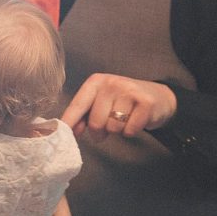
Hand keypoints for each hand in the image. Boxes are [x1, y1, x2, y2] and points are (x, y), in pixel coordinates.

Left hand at [61, 73, 176, 142]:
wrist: (158, 97)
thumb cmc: (124, 102)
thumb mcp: (102, 102)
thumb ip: (84, 115)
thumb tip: (71, 130)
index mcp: (96, 82)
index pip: (78, 105)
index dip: (69, 122)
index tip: (58, 134)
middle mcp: (111, 83)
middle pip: (96, 122)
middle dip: (101, 131)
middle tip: (109, 126)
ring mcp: (129, 91)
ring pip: (113, 128)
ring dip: (118, 131)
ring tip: (125, 119)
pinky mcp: (145, 103)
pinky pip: (129, 130)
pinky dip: (131, 131)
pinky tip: (136, 120)